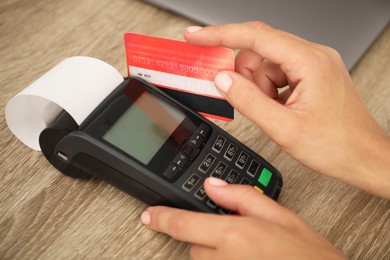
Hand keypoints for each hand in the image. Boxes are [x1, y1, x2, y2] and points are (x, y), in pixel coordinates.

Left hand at [141, 177, 345, 258]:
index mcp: (234, 235)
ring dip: (218, 253)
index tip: (148, 216)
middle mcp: (225, 259)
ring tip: (249, 250)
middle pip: (196, 244)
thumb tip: (215, 185)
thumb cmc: (309, 255)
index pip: (183, 224)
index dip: (161, 218)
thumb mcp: (281, 215)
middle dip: (208, 236)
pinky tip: (249, 257)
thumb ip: (242, 197)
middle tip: (236, 233)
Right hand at [184, 22, 389, 198]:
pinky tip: (278, 108)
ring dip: (258, 88)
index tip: (196, 37)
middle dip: (245, 76)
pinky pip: (276, 74)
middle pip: (258, 51)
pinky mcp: (310, 75)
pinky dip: (268, 91)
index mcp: (309, 61)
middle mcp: (312, 56)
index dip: (220, 35)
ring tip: (272, 111)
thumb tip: (223, 80)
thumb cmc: (338, 145)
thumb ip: (249, 101)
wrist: (364, 157)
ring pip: (265, 64)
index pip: (255, 36)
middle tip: (244, 99)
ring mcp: (312, 65)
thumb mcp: (284, 128)